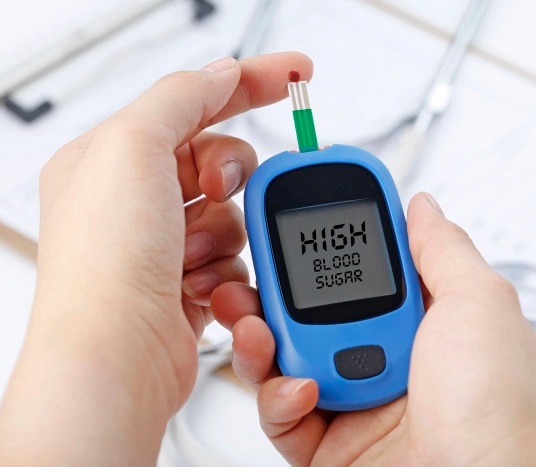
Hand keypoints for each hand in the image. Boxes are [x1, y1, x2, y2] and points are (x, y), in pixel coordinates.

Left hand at [0, 53, 311, 464]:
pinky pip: (235, 257)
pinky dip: (226, 270)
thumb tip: (222, 74)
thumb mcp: (133, 148)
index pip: (192, 102)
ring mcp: (162, 245)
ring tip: (192, 256)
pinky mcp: (187, 283)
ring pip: (234, 213)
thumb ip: (182, 98)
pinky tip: (199, 286)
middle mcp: (135, 201)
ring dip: (225, 233)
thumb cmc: (105, 266)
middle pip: (219, 160)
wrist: (119, 359)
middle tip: (214, 189)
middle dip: (229, 176)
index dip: (249, 83)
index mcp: (112, 158)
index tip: (296, 76)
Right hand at [214, 193, 535, 465]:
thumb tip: (421, 206)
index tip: (297, 215)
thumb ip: (442, 249)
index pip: (364, 267)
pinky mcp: (328, 445)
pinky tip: (302, 389)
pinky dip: (279, 397)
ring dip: (260, 337)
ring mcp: (355, 400)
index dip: (329, 239)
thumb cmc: (496, 410)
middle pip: (311, 310)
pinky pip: (282, 412)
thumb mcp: (478, 303)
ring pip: (285, 358)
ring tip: (254, 325)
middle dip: (273, 288)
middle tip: (250, 270)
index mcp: (422, 320)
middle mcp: (386, 357)